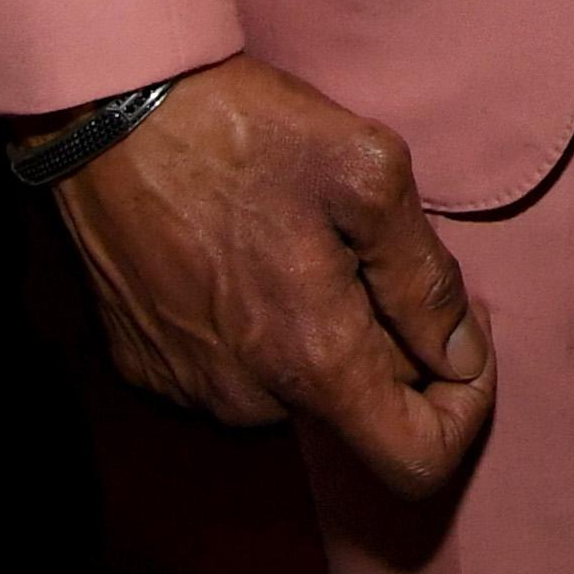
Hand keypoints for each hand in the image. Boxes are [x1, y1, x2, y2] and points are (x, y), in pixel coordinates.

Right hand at [32, 52, 495, 500]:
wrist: (109, 112)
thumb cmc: (244, 132)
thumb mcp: (369, 174)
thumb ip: (425, 279)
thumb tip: (461, 354)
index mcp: (314, 361)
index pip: (416, 462)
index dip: (463, 408)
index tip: (460, 334)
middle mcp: (250, 400)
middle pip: (360, 412)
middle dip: (391, 345)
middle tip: (371, 250)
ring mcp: (192, 389)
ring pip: (300, 386)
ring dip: (324, 330)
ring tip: (303, 240)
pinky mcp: (150, 367)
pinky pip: (238, 370)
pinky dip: (263, 325)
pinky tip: (248, 252)